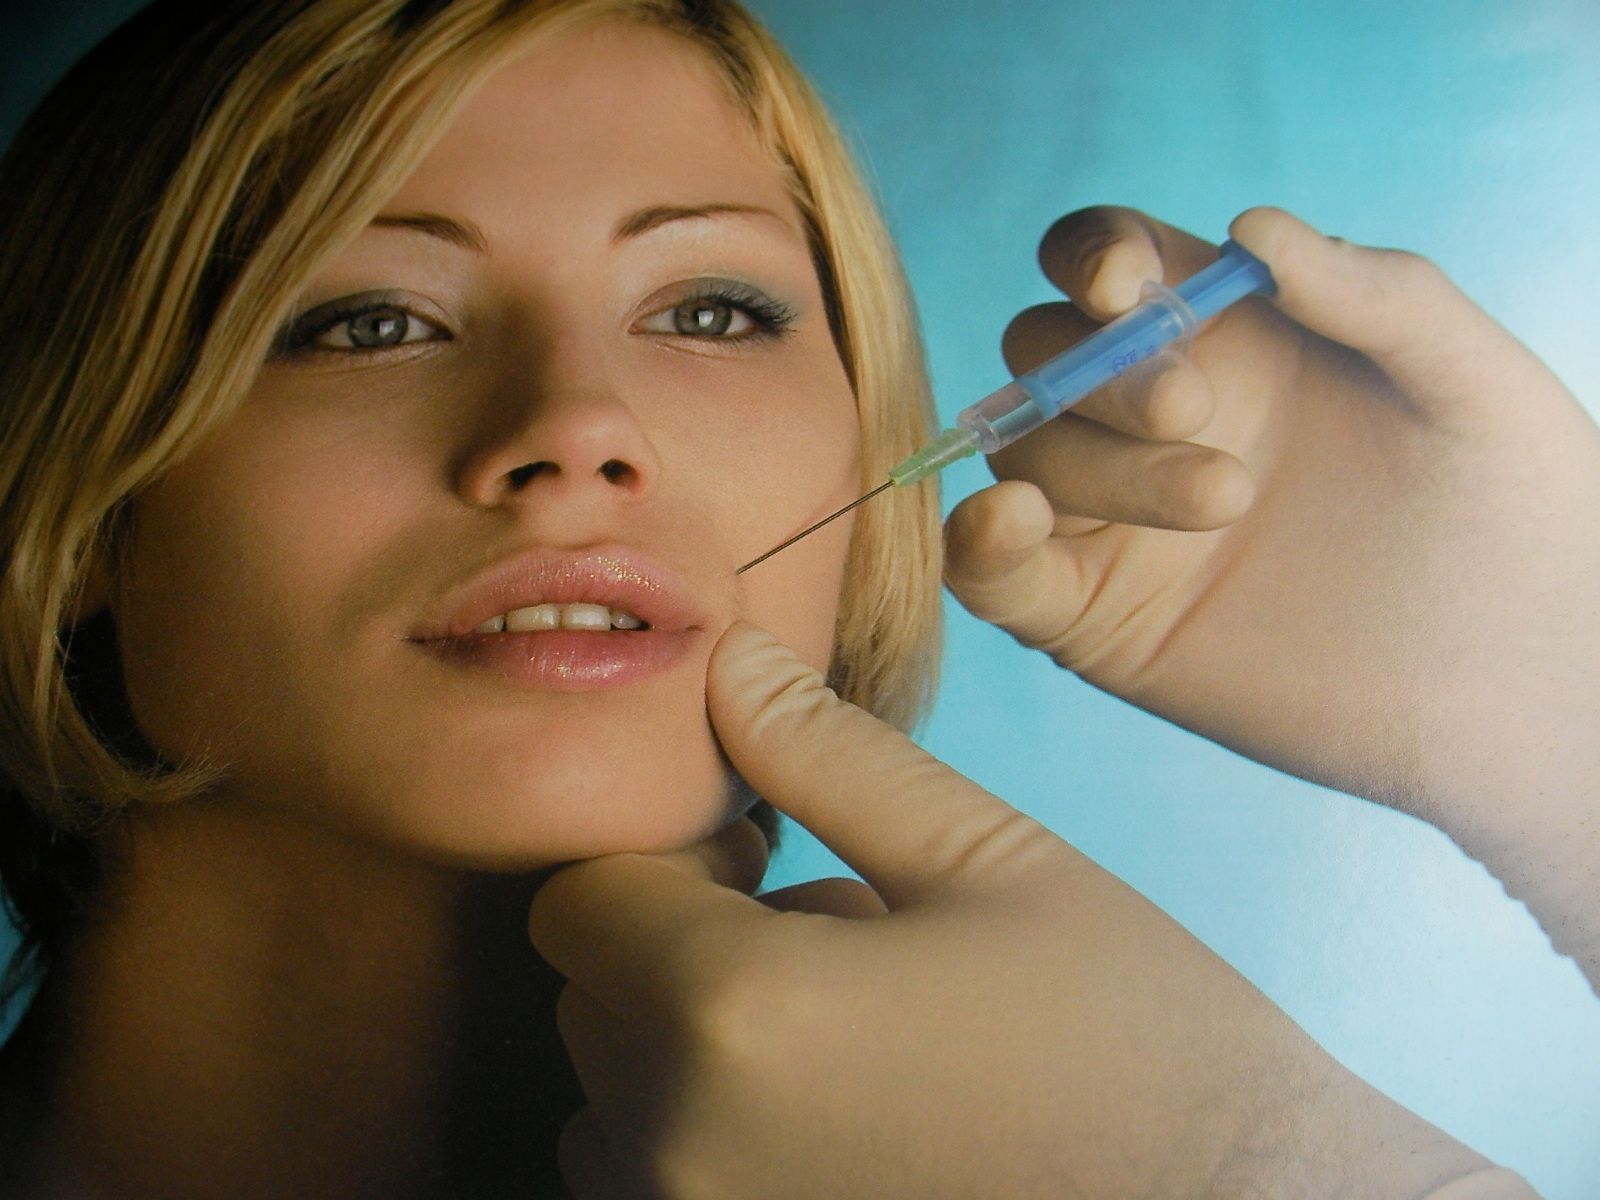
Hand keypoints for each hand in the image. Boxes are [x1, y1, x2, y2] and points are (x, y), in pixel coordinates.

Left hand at [528, 622, 1488, 1198]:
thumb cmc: (1130, 1037)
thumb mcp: (986, 858)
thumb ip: (827, 754)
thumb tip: (727, 661)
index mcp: (731, 1014)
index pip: (581, 899)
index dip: (666, 857)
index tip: (760, 855)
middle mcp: (682, 1146)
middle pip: (590, 997)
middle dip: (676, 943)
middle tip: (821, 931)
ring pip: (615, 1100)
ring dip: (690, 1047)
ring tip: (843, 1031)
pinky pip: (657, 1185)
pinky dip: (711, 1135)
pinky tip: (846, 1113)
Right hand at [943, 208, 1599, 890]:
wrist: (1516, 687)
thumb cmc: (1515, 517)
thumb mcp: (1472, 380)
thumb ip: (1374, 291)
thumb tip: (1250, 228)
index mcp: (1233, 340)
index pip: (1111, 264)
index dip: (1094, 257)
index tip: (1126, 285)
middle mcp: (1155, 422)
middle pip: (1049, 354)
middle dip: (1102, 370)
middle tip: (1197, 408)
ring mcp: (1114, 521)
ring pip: (1030, 455)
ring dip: (1097, 465)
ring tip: (1223, 501)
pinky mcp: (1090, 617)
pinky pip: (992, 570)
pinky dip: (973, 541)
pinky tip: (1007, 521)